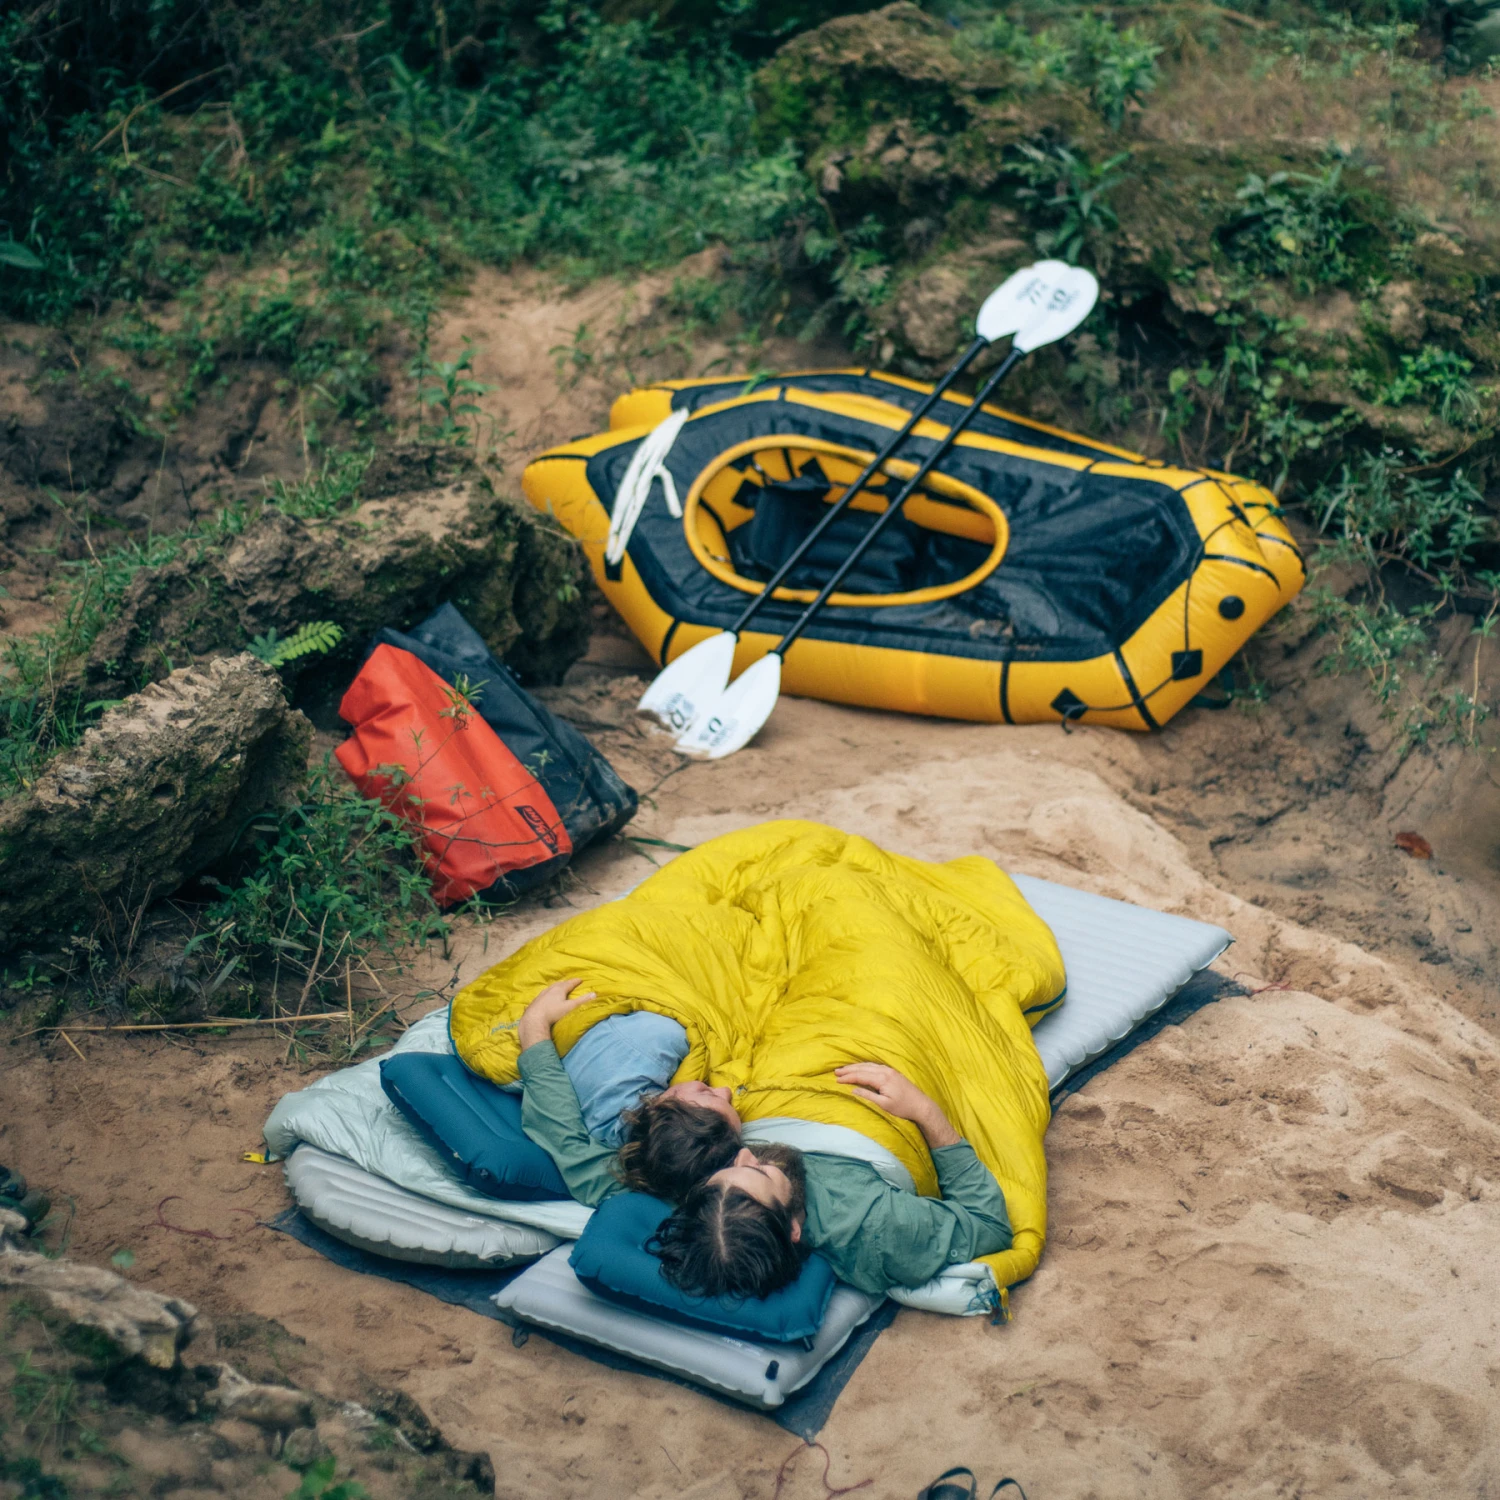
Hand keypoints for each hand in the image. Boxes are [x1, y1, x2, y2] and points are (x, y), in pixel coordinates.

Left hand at [517, 978, 595, 1051]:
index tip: (580, 980)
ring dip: (555, 988)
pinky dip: (547, 995)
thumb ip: (582, 1001)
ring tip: (558, 989)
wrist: (534, 1020)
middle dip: (565, 983)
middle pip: (559, 984)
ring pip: (549, 989)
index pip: (570, 983)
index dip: (576, 981)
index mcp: (559, 989)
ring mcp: (541, 995)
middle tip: (569, 983)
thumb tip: (594, 994)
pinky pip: (542, 995)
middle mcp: (550, 990)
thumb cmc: (554, 1013)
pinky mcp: (535, 1002)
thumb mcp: (570, 1007)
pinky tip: (545, 998)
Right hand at [835, 1063, 960, 1148]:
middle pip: (863, 1068)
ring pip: (869, 1065)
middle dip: (849, 1069)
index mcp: (882, 1079)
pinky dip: (865, 1066)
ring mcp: (890, 1070)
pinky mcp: (893, 1072)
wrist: (921, 1105)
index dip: (848, 1077)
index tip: (836, 1079)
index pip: (860, 1076)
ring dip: (856, 1066)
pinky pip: (875, 1066)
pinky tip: (861, 1068)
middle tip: (836, 1071)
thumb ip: (868, 1095)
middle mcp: (885, 1071)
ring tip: (845, 1069)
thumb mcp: (884, 1105)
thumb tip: (853, 1090)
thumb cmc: (903, 1108)